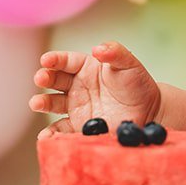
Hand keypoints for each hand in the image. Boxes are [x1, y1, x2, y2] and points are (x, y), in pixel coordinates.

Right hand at [29, 42, 161, 137]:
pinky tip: (46, 136)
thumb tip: (97, 48)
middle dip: (45, 78)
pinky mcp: (79, 126)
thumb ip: (115, 53)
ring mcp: (76, 106)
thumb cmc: (138, 84)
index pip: (66, 61)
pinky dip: (52, 133)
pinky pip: (61, 129)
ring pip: (53, 103)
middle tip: (40, 79)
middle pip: (55, 80)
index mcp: (86, 67)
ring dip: (42, 102)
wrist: (149, 112)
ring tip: (36, 103)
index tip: (45, 60)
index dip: (55, 59)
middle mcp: (77, 86)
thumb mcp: (129, 64)